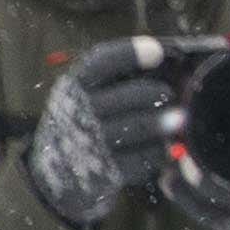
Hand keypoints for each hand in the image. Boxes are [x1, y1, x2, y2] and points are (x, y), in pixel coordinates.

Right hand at [22, 37, 186, 228]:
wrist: (50, 178)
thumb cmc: (80, 125)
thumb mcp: (83, 98)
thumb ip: (115, 81)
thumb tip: (165, 63)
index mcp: (72, 88)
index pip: (100, 63)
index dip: (130, 54)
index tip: (157, 51)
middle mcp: (76, 114)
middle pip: (123, 98)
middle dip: (152, 94)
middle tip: (169, 93)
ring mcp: (88, 147)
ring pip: (134, 129)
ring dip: (161, 123)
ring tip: (179, 119)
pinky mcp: (103, 175)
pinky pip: (140, 160)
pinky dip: (157, 152)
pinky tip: (164, 147)